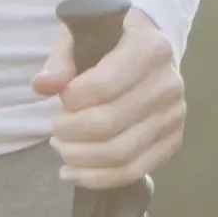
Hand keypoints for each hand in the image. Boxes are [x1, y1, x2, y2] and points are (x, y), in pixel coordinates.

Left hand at [34, 8, 187, 188]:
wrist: (149, 53)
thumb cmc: (110, 43)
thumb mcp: (83, 38)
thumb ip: (62, 60)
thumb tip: (43, 86)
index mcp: (150, 48)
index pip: (102, 85)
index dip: (71, 100)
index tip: (60, 99)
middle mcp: (169, 84)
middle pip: (109, 123)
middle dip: (70, 132)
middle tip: (55, 129)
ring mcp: (174, 116)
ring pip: (120, 153)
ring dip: (80, 158)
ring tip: (61, 149)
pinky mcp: (173, 141)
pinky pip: (133, 171)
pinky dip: (98, 178)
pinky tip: (74, 172)